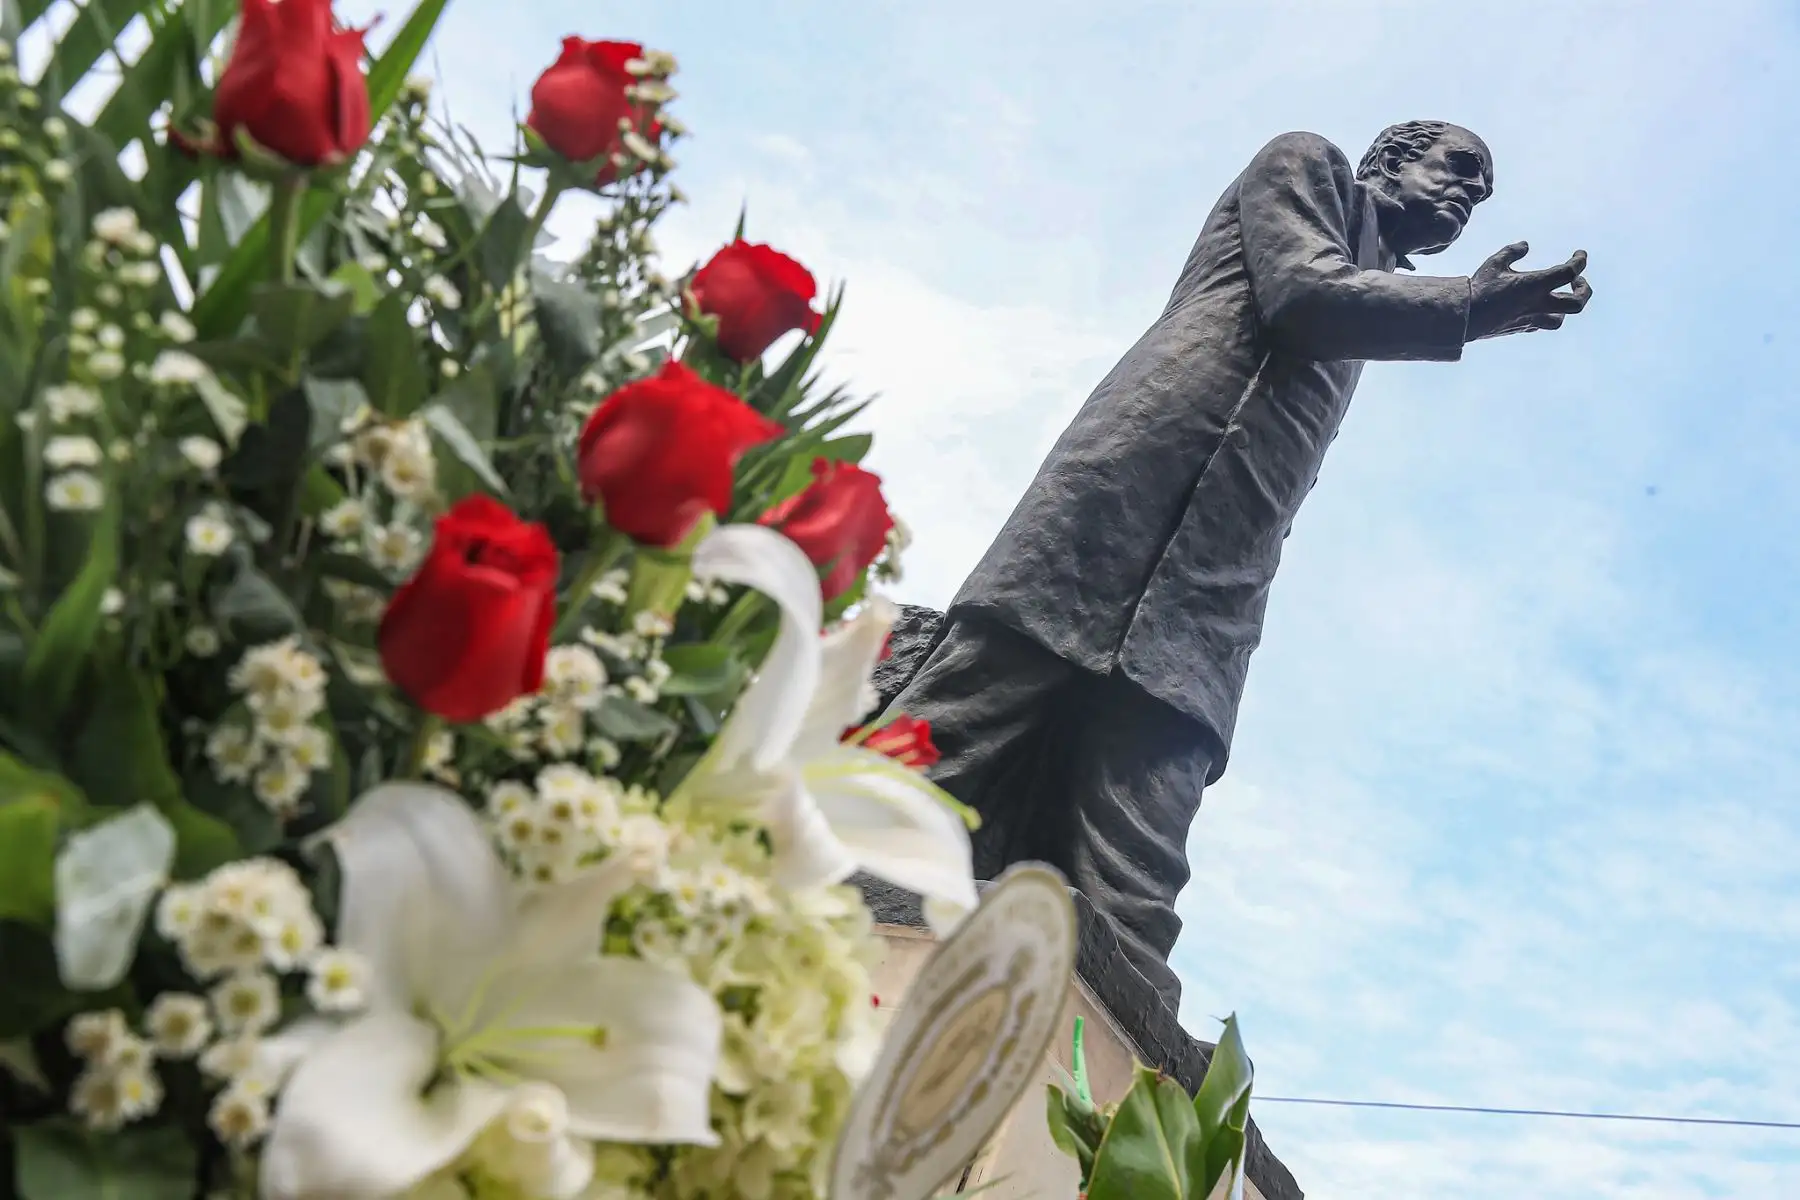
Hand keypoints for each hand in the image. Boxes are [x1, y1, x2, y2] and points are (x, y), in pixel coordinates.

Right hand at [1467, 242, 1590, 339]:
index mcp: (1536, 285)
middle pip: (1577, 303)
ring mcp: (1530, 319)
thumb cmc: (1479, 289)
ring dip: (1564, 308)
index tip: (1579, 254)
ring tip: (1558, 297)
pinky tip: (1535, 306)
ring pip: (1560, 319)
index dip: (1579, 261)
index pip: (1569, 272)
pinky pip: (1540, 324)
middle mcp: (1538, 304)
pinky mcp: (1520, 328)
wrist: (1464, 318)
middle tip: (1577, 280)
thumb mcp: (1494, 263)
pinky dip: (1544, 314)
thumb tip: (1525, 245)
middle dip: (1583, 290)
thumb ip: (1513, 252)